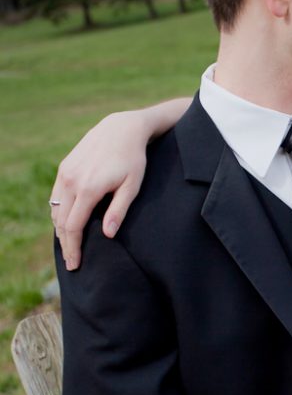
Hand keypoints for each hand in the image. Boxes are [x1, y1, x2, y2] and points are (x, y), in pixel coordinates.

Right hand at [51, 111, 149, 269]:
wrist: (121, 129)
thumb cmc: (133, 159)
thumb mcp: (132, 186)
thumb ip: (119, 210)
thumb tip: (107, 235)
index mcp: (88, 189)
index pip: (74, 227)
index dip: (73, 248)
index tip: (75, 264)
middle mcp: (71, 181)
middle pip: (61, 221)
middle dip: (66, 244)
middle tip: (72, 262)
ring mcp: (65, 173)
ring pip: (55, 209)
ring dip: (60, 230)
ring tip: (70, 246)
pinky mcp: (64, 167)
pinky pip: (56, 196)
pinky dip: (59, 213)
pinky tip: (66, 223)